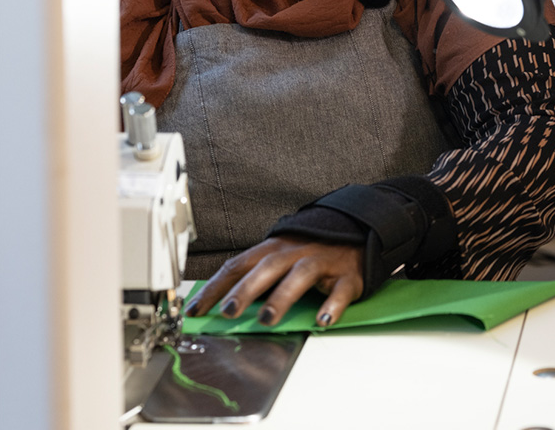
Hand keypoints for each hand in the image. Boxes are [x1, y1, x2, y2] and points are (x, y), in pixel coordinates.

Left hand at [183, 236, 364, 327]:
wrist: (358, 234)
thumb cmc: (311, 252)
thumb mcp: (281, 258)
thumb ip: (255, 277)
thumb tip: (219, 305)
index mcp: (275, 248)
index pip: (239, 264)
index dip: (216, 286)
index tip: (195, 310)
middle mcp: (296, 252)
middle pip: (267, 267)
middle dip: (245, 289)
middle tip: (227, 311)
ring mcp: (323, 262)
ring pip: (300, 275)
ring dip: (282, 297)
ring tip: (267, 319)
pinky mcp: (348, 276)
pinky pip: (341, 290)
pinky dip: (333, 305)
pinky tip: (323, 319)